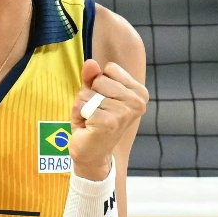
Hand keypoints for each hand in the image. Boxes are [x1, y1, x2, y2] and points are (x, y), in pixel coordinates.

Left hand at [70, 60, 147, 179]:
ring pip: (89, 92)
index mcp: (139, 92)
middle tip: (96, 112)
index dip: (100, 83)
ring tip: (92, 119)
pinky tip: (88, 127)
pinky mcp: (109, 122)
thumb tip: (90, 63)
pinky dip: (79, 115)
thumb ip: (92, 77)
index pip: (110, 68)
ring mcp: (124, 113)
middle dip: (90, 94)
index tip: (103, 101)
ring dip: (84, 105)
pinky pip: (82, 105)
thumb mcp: (92, 94)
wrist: (92, 154)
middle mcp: (136, 102)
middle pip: (99, 79)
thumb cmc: (94, 121)